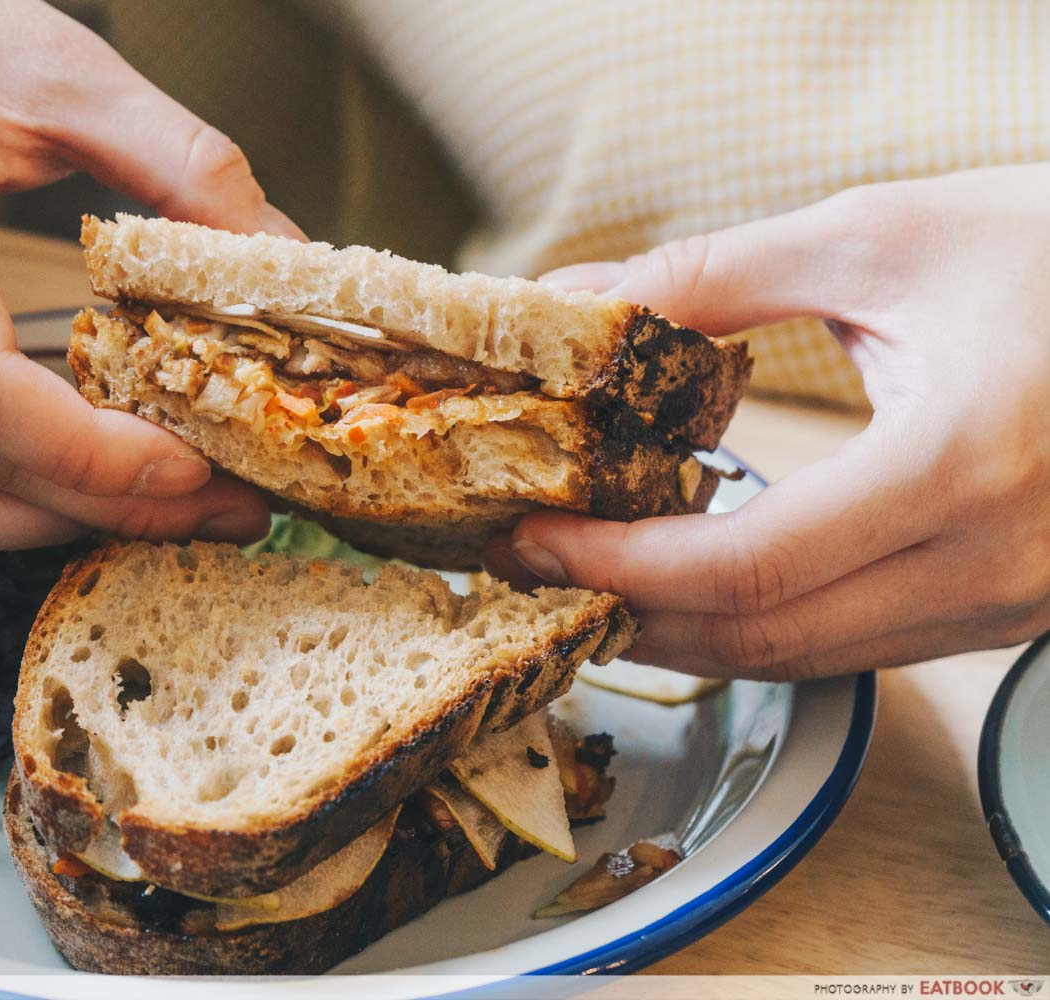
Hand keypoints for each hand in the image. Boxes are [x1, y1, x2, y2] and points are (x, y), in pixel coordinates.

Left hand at [487, 164, 1049, 678]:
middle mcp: (993, 562)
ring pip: (809, 657)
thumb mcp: (878, 238)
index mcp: (960, 465)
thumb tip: (574, 304)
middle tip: (535, 568)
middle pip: (764, 637)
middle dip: (629, 612)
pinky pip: (860, 645)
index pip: (746, 566)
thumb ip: (711, 277)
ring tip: (595, 577)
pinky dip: (763, 623)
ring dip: (687, 630)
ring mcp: (1011, 601)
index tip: (529, 538)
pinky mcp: (1012, 607)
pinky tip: (698, 582)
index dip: (617, 563)